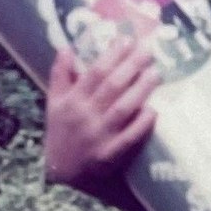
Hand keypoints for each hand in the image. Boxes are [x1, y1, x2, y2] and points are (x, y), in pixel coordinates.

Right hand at [43, 38, 159, 194]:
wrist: (61, 171)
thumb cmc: (61, 131)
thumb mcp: (54, 102)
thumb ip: (60, 75)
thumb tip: (65, 47)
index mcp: (72, 100)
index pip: (94, 72)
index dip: (112, 55)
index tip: (127, 39)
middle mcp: (85, 116)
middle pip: (111, 86)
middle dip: (131, 66)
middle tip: (149, 50)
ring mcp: (99, 136)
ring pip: (122, 109)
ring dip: (140, 90)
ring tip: (156, 73)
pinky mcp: (110, 155)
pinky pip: (129, 138)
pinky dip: (141, 124)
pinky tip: (154, 111)